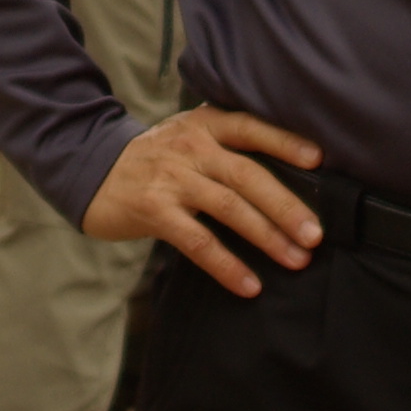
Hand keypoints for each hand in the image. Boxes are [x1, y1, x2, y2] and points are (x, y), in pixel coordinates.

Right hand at [80, 105, 325, 297]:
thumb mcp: (187, 137)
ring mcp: (172, 179)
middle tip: (316, 234)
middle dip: (286, 205)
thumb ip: (225, 148)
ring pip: (229, 207)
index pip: (251, 128)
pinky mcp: (155, 211)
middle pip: (247, 174)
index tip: (319, 160)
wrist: (91, 169)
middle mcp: (191, 148)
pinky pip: (199, 241)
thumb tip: (285, 178)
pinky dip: (227, 265)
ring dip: (267, 235)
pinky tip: (249, 285)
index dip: (285, 142)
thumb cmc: (153, 158)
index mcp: (204, 125)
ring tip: (296, 258)